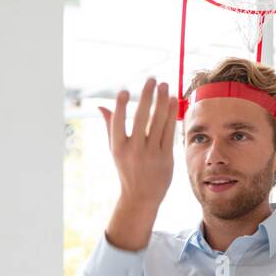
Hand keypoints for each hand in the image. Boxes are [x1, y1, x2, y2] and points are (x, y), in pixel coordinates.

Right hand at [101, 78, 178, 250]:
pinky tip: (173, 101)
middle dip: (147, 97)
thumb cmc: (127, 169)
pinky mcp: (166, 157)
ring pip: (158, 123)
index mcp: (118, 147)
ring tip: (165, 86)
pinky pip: (169, 132)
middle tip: (151, 79)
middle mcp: (134, 150)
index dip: (120, 106)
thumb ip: (110, 127)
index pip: (118, 123)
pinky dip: (171, 115)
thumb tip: (101, 106)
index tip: (124, 90)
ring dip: (162, 102)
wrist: (142, 196)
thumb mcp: (115, 150)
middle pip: (141, 118)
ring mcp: (151, 153)